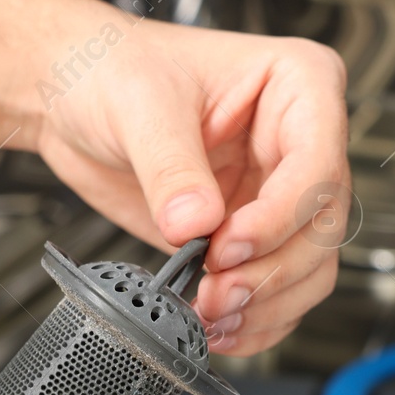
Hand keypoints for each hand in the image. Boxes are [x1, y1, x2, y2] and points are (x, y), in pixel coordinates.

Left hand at [33, 18, 348, 355]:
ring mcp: (277, 194)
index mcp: (299, 84)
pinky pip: (277, 291)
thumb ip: (171, 168)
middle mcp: (300, 142)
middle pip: (322, 227)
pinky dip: (254, 320)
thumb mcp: (138, 105)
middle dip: (271, 272)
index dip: (278, 217)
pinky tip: (217, 327)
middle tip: (216, 293)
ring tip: (211, 315)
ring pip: (310, 268)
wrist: (72, 97)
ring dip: (266, 304)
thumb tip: (195, 225)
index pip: (319, 165)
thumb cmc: (111, 67)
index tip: (226, 245)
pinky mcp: (249, 235)